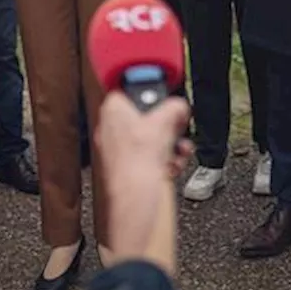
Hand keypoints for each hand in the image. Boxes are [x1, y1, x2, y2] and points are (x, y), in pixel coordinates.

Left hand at [96, 94, 192, 269]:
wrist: (136, 198)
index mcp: (112, 109)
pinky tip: (172, 165)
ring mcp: (118, 150)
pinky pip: (150, 157)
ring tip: (179, 150)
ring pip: (150, 139)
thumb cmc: (139, 162)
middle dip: (167, 125)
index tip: (164, 98)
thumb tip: (179, 106)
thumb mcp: (165, 120)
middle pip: (145, 117)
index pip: (129, 91)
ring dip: (170, 144)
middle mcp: (110, 128)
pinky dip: (164, 160)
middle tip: (177, 128)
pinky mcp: (128, 169)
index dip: (150, 94)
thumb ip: (175, 107)